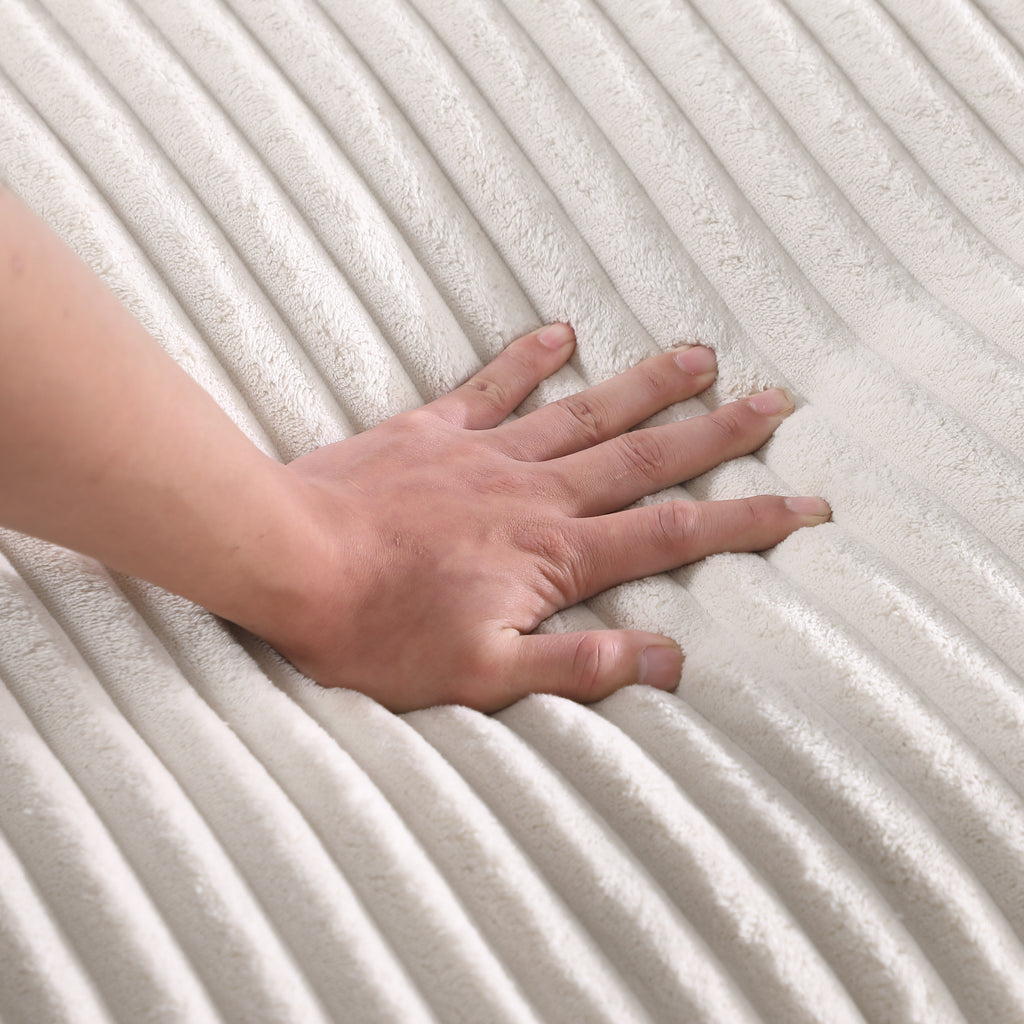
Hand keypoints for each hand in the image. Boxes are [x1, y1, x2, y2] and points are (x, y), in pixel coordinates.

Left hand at [271, 325, 829, 711]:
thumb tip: (671, 659)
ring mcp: (483, 455)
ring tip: (698, 354)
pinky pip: (490, 386)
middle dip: (716, 433)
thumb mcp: (482, 677)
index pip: (671, 534)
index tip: (805, 504)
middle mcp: (533, 493)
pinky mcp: (430, 433)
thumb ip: (580, 667)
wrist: (288, 562)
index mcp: (553, 555)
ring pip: (582, 411)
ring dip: (644, 385)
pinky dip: (526, 357)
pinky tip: (561, 331)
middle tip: (775, 400)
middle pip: (643, 457)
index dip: (745, 520)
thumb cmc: (378, 631)